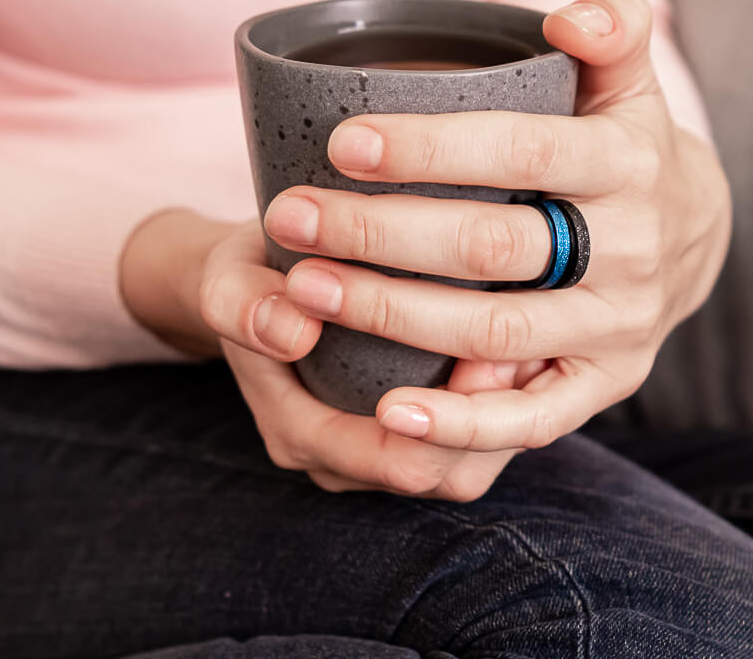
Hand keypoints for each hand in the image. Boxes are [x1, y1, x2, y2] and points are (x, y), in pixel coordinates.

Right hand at [199, 220, 521, 498]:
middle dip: (491, 421)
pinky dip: (493, 405)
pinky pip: (461, 441)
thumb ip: (243, 303)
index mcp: (299, 432)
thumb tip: (291, 331)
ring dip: (500, 415)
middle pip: (442, 475)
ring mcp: (371, 445)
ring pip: (462, 464)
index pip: (394, 462)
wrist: (250, 285)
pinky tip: (513, 351)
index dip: (452, 421)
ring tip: (526, 350)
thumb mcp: (226, 278)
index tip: (486, 350)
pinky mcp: (400, 426)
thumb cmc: (247, 278)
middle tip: (523, 349)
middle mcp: (341, 456)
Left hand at [262, 0, 731, 454]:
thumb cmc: (620, 145)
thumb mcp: (627, 79)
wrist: (689, 234)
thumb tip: (572, 16)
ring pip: (495, 328)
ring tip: (306, 289)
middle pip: (491, 245)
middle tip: (290, 217)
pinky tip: (387, 413)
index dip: (431, 150)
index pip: (523, 151)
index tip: (341, 144)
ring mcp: (617, 326)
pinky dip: (461, 424)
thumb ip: (613, 28)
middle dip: (380, 233)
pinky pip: (534, 418)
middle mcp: (630, 251)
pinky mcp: (604, 383)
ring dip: (392, 315)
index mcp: (627, 163)